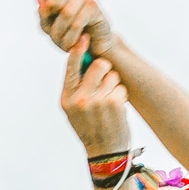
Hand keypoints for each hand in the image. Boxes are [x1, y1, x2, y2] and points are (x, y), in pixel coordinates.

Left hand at [36, 0, 114, 64]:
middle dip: (52, 8)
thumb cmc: (68, 33)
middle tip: (51, 26)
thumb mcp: (49, 27)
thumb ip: (44, 15)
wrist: (92, 46)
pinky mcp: (95, 7)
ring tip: (64, 43)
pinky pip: (78, 22)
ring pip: (67, 11)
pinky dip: (72, 37)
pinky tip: (78, 40)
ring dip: (61, 32)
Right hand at [61, 39, 132, 156]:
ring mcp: (97, 101)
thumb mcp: (74, 110)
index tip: (84, 37)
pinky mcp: (114, 103)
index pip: (71, 67)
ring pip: (112, 76)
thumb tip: (84, 57)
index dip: (78, 50)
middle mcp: (80, 99)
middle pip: (98, 65)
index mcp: (67, 98)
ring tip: (108, 102)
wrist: (104, 152)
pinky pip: (121, 87)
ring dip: (114, 85)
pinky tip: (116, 109)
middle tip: (104, 80)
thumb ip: (76, 87)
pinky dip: (121, 95)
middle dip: (105, 68)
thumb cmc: (89, 126)